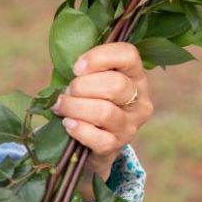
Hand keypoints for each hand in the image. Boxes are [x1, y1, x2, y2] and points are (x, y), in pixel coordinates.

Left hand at [52, 42, 154, 178]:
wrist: (91, 142)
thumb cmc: (88, 100)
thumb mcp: (91, 79)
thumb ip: (86, 69)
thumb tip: (70, 64)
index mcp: (135, 76)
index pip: (128, 55)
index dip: (99, 57)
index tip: (76, 68)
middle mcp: (139, 100)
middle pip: (116, 85)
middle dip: (82, 87)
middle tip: (68, 92)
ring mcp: (131, 125)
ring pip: (105, 112)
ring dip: (74, 107)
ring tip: (61, 107)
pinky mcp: (117, 145)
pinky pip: (98, 138)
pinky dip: (78, 129)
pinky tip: (68, 124)